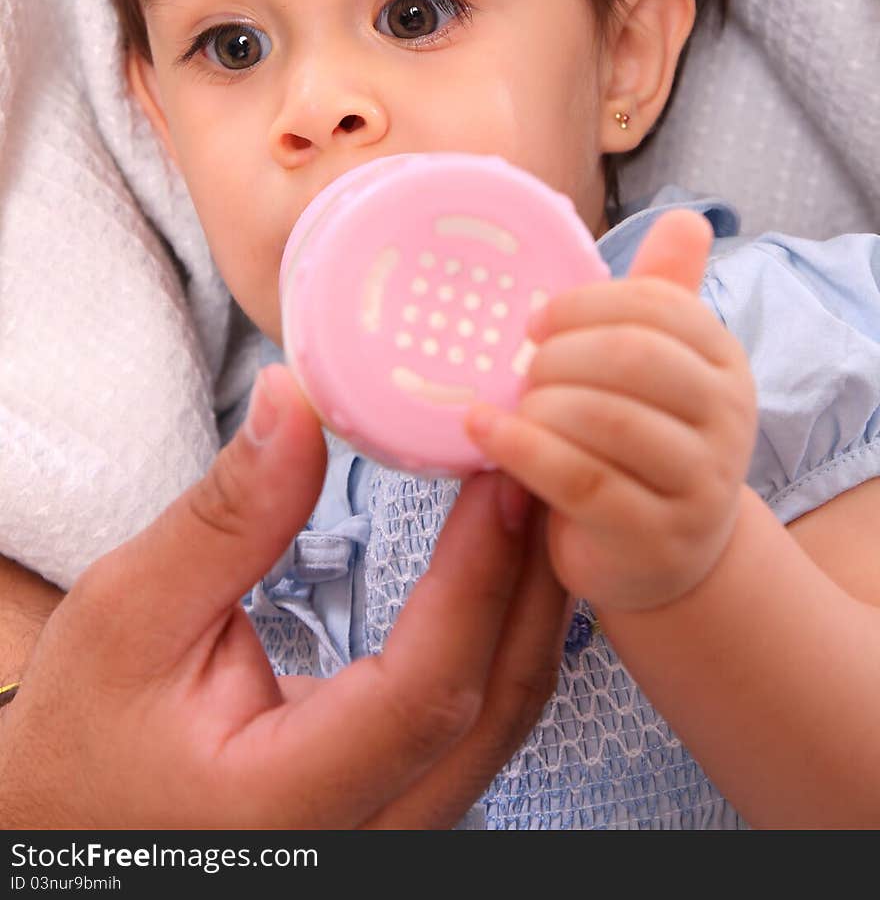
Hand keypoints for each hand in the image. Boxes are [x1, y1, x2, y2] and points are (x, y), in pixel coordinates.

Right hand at [0, 366, 566, 828]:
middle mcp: (366, 840)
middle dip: (532, 574)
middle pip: (498, 708)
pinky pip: (485, 719)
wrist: (75, 819)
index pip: (424, 692)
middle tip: (540, 458)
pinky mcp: (404, 804)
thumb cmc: (88, 731)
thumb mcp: (130, 614)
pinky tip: (505, 558)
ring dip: (532, 599)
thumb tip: (295, 402)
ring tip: (534, 491)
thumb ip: (226, 517)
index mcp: (288, 807)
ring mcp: (396, 832)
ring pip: (508, 719)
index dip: (476, 576)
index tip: (498, 474)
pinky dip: (507, 630)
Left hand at [465, 211, 756, 613]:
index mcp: (723, 362)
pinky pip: (579, 480)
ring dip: (541, 403)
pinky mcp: (656, 537)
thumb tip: (684, 218)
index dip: (585, 304)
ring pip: (607, 421)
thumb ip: (662, 296)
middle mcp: (727, 420)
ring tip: (511, 404)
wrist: (661, 555)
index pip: (660, 307)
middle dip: (561, 355)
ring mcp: (698, 484)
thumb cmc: (640, 442)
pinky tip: (480, 430)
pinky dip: (520, 447)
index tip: (536, 322)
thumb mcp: (655, 369)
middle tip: (523, 368)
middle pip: (635, 358)